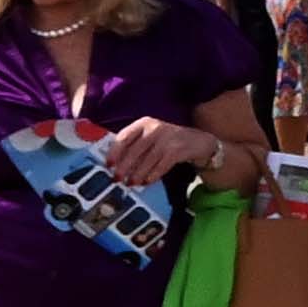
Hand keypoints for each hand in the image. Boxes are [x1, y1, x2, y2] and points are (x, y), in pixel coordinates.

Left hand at [79, 111, 218, 189]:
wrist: (199, 142)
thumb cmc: (169, 141)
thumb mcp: (151, 137)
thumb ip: (135, 145)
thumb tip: (115, 163)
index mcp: (144, 123)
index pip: (124, 136)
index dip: (114, 152)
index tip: (108, 165)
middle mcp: (155, 128)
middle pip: (135, 149)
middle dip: (124, 166)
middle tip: (117, 179)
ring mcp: (168, 138)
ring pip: (147, 159)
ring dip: (137, 173)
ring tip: (131, 183)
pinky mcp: (178, 149)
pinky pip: (161, 165)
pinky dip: (153, 175)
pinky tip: (147, 182)